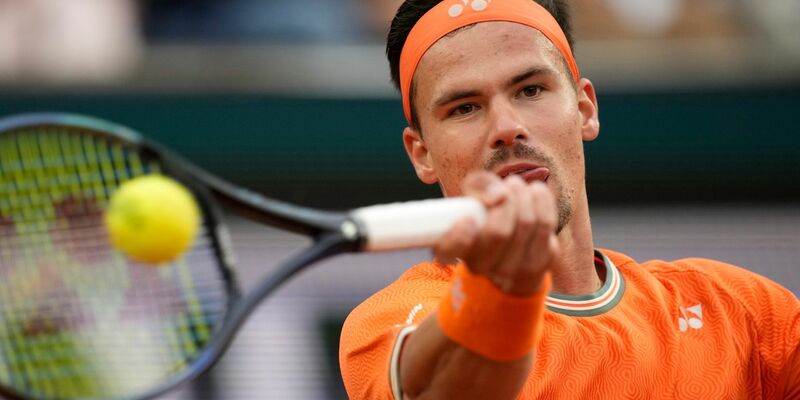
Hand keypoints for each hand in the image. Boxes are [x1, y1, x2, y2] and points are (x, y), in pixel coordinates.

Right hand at [434, 171, 558, 295]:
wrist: (513, 249)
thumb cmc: (486, 217)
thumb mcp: (474, 197)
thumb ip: (478, 185)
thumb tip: (498, 193)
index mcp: (452, 250)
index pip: (449, 252)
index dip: (459, 238)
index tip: (468, 219)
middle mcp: (479, 266)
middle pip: (498, 232)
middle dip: (507, 199)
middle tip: (508, 184)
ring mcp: (510, 270)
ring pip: (526, 223)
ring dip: (524, 195)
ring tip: (518, 185)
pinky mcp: (538, 264)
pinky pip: (545, 224)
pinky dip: (542, 200)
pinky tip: (536, 192)